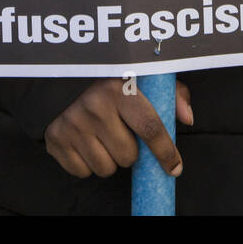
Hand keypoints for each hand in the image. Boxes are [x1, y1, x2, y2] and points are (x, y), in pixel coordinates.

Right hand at [45, 77, 192, 178]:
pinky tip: (85, 140)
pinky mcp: (55, 138)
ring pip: (106, 169)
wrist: (61, 71)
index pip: (150, 129)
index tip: (174, 167)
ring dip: (109, 158)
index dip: (166, 153)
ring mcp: (72, 124)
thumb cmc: (108, 77)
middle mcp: (95, 106)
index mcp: (119, 88)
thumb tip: (187, 118)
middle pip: (128, 156)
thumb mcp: (142, 76)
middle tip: (121, 131)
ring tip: (102, 134)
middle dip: (130, 150)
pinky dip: (87, 163)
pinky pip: (82, 172)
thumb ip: (170, 94)